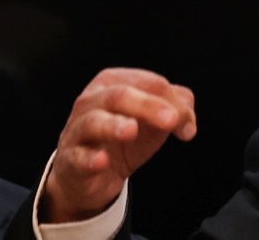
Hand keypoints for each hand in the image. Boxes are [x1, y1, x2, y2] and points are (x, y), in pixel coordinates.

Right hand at [42, 67, 197, 222]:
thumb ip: (178, 108)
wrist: (92, 175)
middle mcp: (92, 100)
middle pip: (120, 95)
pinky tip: (102, 161)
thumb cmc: (124, 138)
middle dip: (148, 105)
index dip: (173, 102)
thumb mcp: (154, 120)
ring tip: (131, 130)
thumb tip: (187, 120)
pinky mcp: (71, 159)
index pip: (149, 82)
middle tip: (171, 120)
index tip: (186, 127)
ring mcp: (78, 129)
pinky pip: (78, 157)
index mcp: (114, 83)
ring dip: (113, 125)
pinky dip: (90, 159)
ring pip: (93, 122)